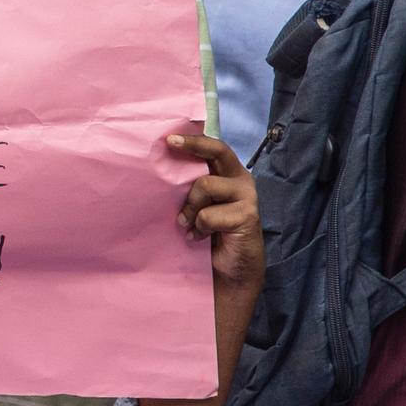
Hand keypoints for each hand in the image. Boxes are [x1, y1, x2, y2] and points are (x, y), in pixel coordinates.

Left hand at [171, 128, 261, 293]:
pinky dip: (199, 227)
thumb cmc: (208, 232)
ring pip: (205, 185)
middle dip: (193, 145)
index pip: (213, 147)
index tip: (168, 138)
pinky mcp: (248, 216)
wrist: (229, 268)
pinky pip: (208, 215)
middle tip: (170, 144)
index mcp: (228, 173)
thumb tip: (158, 168)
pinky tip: (200, 236)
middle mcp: (241, 179)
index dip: (193, 140)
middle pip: (218, 151)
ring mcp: (247, 196)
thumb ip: (189, 186)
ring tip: (187, 223)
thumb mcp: (196, 204)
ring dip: (189, 207)